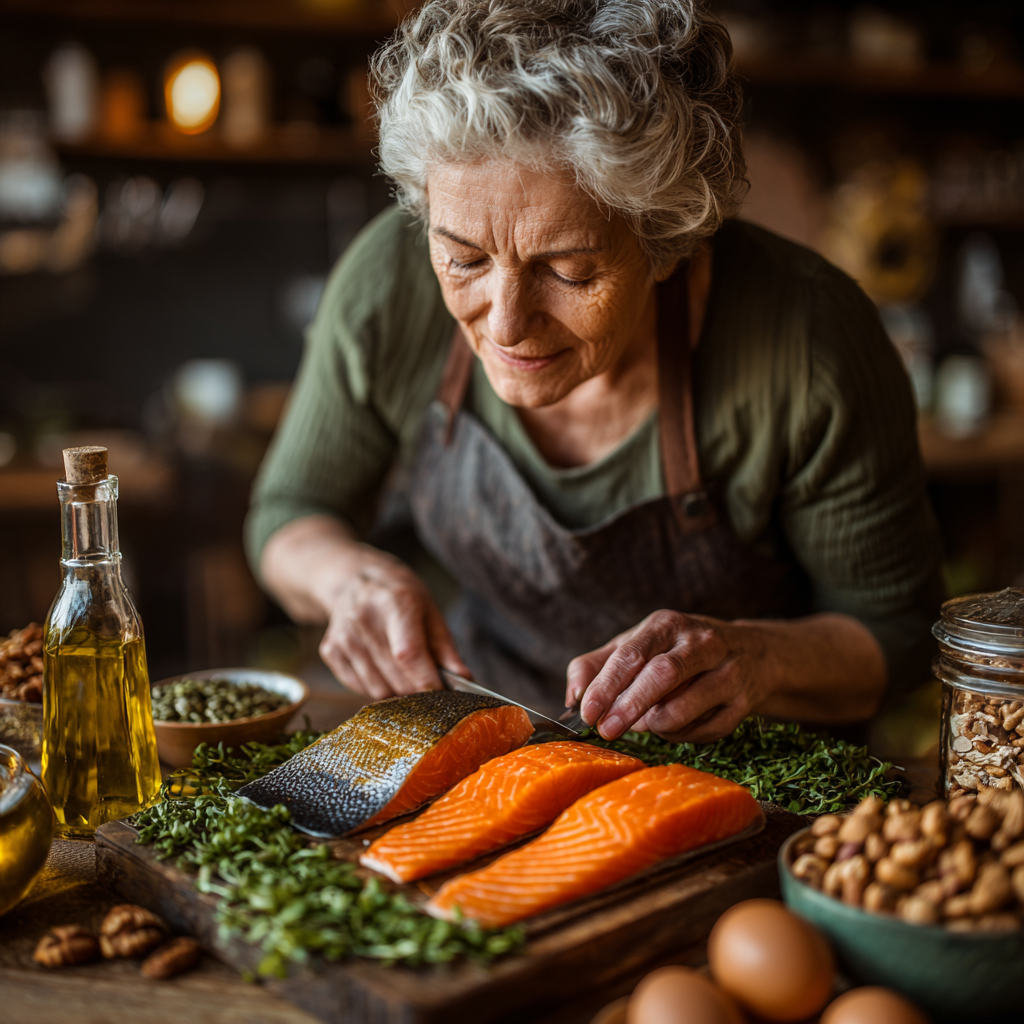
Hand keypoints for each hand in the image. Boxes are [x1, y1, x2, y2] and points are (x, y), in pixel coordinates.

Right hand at [316, 547, 470, 699]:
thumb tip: (464, 678)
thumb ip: (445, 647)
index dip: (426, 679)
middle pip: (394, 676)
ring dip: (397, 692)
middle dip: (417, 690)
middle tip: (428, 682)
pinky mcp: (330, 650)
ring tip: (405, 673)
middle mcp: (364, 619)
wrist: (354, 578)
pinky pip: (359, 687)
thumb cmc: (398, 595)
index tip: (442, 694)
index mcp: (394, 603)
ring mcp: (344, 636)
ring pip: (377, 689)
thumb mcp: (429, 609)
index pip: (408, 653)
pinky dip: (376, 686)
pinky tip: (382, 667)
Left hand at [565, 610, 773, 744]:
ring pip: (685, 707)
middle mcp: (700, 643)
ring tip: (645, 725)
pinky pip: (705, 730)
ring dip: (657, 724)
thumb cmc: (678, 651)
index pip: (632, 653)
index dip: (606, 685)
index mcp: (666, 625)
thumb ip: (597, 665)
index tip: (588, 712)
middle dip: (630, 706)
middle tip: (607, 730)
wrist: (753, 654)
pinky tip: (675, 727)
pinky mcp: (744, 702)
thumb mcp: (637, 645)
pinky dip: (682, 736)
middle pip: (662, 675)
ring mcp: (728, 671)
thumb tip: (573, 697)